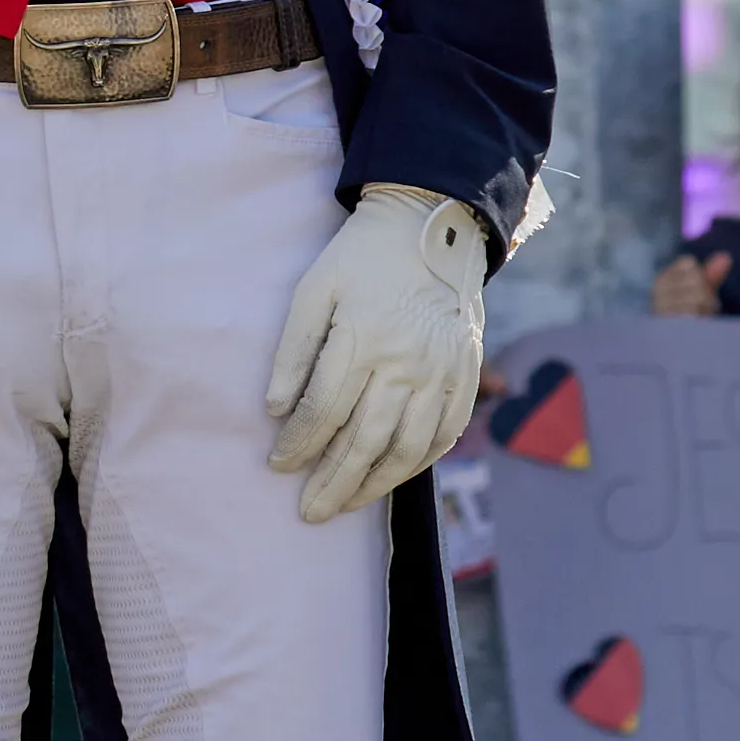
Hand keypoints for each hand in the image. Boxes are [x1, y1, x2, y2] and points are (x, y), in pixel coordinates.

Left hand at [266, 185, 490, 522]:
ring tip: (345, 505)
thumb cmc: (359, 259)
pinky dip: (418, 463)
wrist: (432, 228)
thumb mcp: (312, 291)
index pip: (324, 411)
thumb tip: (274, 409)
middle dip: (333, 481)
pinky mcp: (465, 374)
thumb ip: (293, 351)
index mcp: (363, 340)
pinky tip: (392, 477)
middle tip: (309, 512)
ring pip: (408, 447)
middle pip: (365, 440)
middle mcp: (407, 363)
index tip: (277, 465)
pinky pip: (445, 434)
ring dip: (375, 484)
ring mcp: (442, 372)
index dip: (299, 445)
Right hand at [650, 251, 722, 318]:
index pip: (688, 263)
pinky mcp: (668, 321)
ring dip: (705, 309)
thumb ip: (711, 274)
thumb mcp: (700, 292)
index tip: (696, 293)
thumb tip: (726, 256)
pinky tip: (694, 325)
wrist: (678, 347)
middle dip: (706, 295)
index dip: (701, 277)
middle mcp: (656, 291)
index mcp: (661, 280)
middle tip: (699, 310)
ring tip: (697, 319)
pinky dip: (699, 318)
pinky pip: (693, 311)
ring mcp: (660, 307)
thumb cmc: (690, 317)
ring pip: (697, 295)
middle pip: (696, 279)